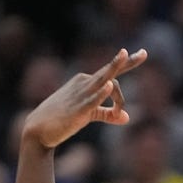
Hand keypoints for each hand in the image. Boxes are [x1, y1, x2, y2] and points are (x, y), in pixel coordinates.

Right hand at [22, 48, 147, 149]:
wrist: (38, 130)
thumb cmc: (63, 119)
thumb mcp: (89, 115)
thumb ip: (108, 114)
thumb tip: (127, 117)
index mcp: (87, 82)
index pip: (110, 72)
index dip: (127, 63)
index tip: (143, 54)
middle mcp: (84, 83)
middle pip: (109, 72)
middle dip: (126, 62)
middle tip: (144, 53)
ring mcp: (81, 95)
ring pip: (102, 80)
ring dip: (114, 68)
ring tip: (125, 53)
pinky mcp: (78, 110)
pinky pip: (92, 99)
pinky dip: (101, 93)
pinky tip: (109, 85)